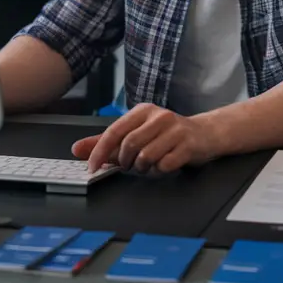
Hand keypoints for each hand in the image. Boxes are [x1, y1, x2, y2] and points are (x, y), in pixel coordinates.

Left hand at [72, 104, 219, 174]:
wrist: (205, 134)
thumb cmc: (167, 135)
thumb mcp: (136, 134)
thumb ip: (106, 142)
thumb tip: (77, 149)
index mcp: (143, 111)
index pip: (114, 131)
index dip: (99, 151)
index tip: (91, 168)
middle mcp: (159, 116)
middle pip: (129, 145)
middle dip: (125, 162)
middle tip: (130, 165)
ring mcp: (175, 130)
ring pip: (146, 157)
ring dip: (144, 168)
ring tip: (150, 164)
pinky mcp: (188, 144)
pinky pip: (164, 165)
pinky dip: (160, 171)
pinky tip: (165, 165)